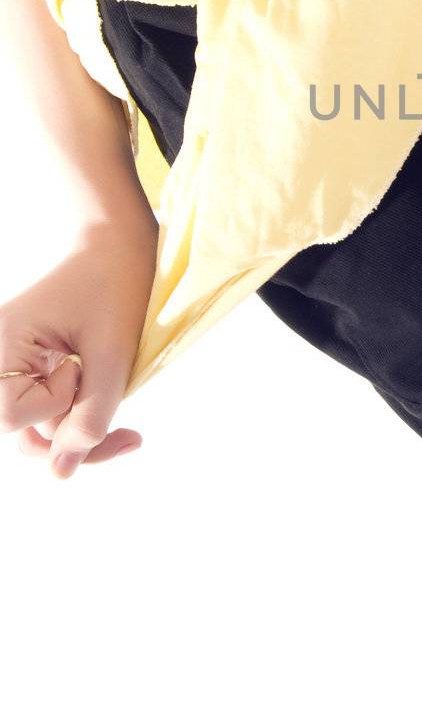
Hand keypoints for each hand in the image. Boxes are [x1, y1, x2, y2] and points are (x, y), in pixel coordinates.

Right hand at [0, 205, 158, 478]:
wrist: (117, 228)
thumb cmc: (115, 275)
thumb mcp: (113, 350)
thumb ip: (90, 414)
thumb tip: (63, 473)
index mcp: (2, 344)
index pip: (11, 418)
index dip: (56, 408)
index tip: (83, 368)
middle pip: (20, 432)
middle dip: (74, 438)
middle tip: (129, 436)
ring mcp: (13, 359)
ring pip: (37, 425)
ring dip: (80, 429)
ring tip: (127, 430)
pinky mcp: (33, 360)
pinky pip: (48, 404)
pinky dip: (80, 411)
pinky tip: (112, 400)